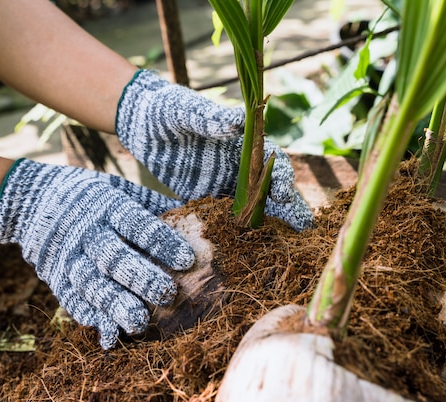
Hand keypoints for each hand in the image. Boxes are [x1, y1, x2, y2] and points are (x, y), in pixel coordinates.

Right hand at [0, 159, 194, 348]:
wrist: (31, 198)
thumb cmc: (90, 194)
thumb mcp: (118, 186)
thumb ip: (150, 203)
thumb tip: (191, 213)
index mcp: (107, 204)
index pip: (136, 224)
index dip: (161, 242)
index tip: (187, 260)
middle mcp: (86, 231)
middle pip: (113, 256)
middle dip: (140, 278)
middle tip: (168, 295)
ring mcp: (67, 255)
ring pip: (90, 283)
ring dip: (114, 305)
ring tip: (139, 325)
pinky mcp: (53, 275)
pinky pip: (70, 298)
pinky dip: (88, 316)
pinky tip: (108, 333)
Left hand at [116, 70, 313, 230]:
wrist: (141, 122)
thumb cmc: (167, 109)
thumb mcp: (186, 110)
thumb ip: (210, 117)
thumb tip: (237, 121)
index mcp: (240, 141)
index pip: (269, 159)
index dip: (279, 175)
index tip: (282, 193)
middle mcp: (237, 163)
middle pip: (269, 186)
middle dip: (289, 205)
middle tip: (304, 228)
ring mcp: (223, 182)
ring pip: (253, 204)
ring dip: (271, 222)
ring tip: (289, 244)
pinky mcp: (205, 197)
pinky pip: (226, 215)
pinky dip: (239, 229)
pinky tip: (249, 248)